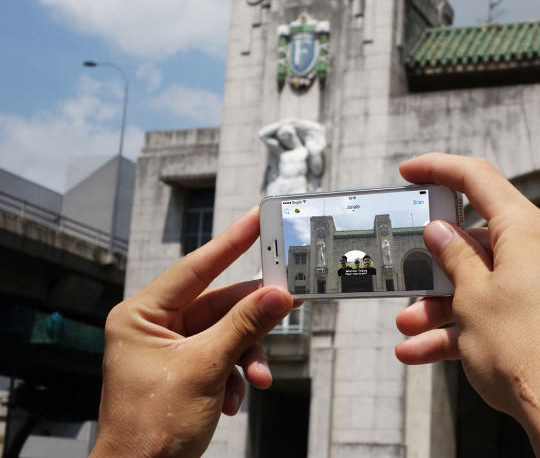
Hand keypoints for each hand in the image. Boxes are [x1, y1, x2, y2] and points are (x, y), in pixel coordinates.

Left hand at [91, 207, 296, 457]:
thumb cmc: (151, 428)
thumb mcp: (206, 369)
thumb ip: (246, 326)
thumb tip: (279, 294)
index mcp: (141, 315)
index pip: (195, 267)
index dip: (230, 242)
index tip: (256, 219)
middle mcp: (154, 326)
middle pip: (218, 304)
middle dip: (251, 319)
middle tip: (288, 297)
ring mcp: (170, 349)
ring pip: (226, 333)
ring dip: (247, 355)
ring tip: (258, 378)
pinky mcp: (185, 369)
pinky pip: (223, 355)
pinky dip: (236, 374)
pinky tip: (233, 399)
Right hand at [395, 154, 539, 457]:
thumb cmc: (530, 352)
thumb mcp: (472, 297)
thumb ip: (453, 257)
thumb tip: (442, 232)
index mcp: (528, 231)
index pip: (478, 180)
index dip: (439, 169)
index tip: (410, 172)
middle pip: (477, 241)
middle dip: (434, 265)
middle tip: (404, 276)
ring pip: (481, 283)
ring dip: (441, 304)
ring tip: (409, 329)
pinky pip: (496, 312)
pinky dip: (462, 328)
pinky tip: (424, 351)